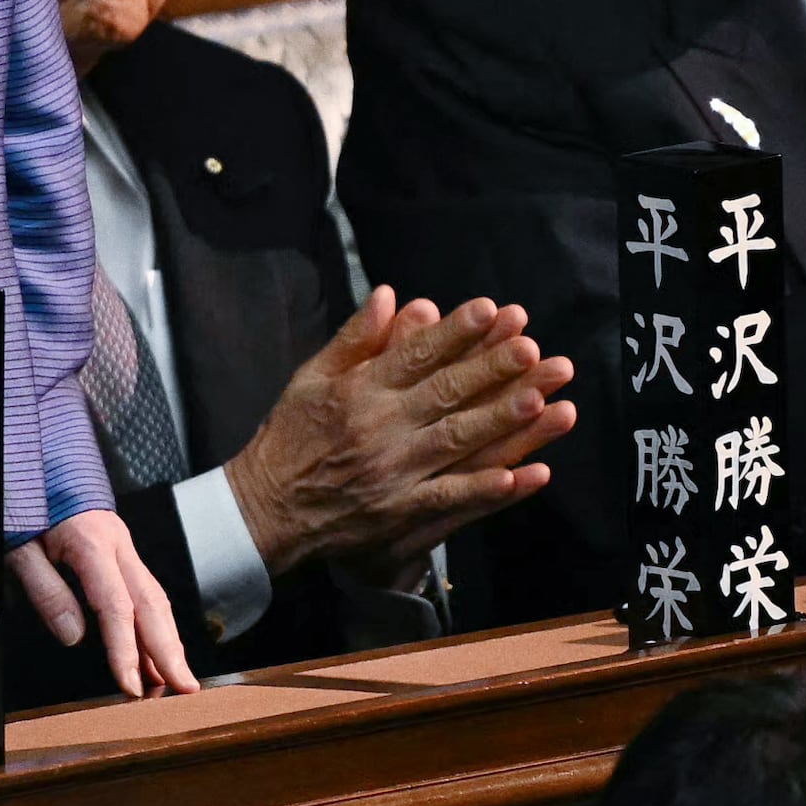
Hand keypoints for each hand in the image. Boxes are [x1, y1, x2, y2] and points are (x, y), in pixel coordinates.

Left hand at [10, 505, 196, 697]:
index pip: (117, 606)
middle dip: (170, 651)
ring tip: (173, 682)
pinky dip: (154, 624)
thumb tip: (74, 638)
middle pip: (152, 603)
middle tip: (185, 691)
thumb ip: (45, 589)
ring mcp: (124, 544)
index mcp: (92, 542)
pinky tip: (155, 652)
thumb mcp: (19, 545)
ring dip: (167, 641)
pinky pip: (145, 590)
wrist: (35, 459)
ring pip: (155, 597)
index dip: (126, 650)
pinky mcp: (121, 549)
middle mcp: (118, 542)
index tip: (132, 687)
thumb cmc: (23, 499)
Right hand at [224, 290, 574, 580]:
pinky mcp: (398, 511)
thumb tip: (388, 294)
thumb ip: (353, 338)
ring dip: (499, 421)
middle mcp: (379, 428)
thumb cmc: (289, 437)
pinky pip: (447, 499)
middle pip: (445, 393)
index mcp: (358, 391)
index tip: (491, 309)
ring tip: (540, 400)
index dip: (455, 332)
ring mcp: (392, 472)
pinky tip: (519, 477)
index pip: (414, 354)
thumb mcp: (310, 378)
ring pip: (455, 441)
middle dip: (492, 370)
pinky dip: (483, 489)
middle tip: (533, 349)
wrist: (265, 508)